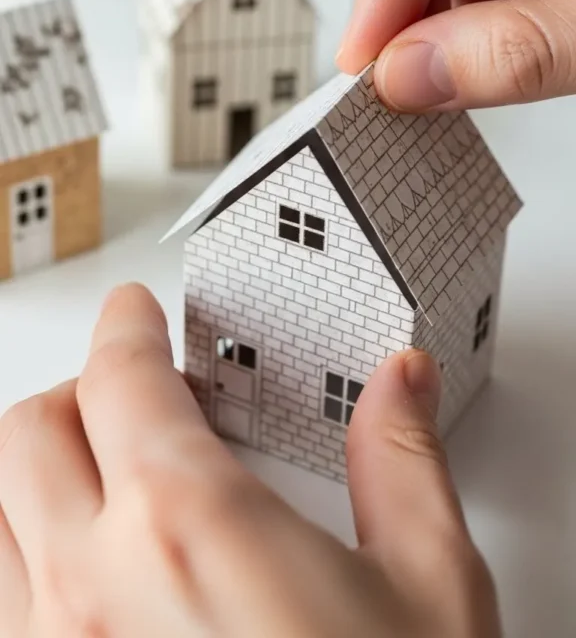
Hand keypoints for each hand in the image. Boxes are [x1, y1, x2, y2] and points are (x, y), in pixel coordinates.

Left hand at [0, 284, 498, 636]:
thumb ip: (400, 462)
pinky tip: (70, 574)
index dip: (128, 326)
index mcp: (187, 526)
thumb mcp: (426, 590)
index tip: (135, 316)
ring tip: (92, 478)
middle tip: (127, 396)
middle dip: (79, 392)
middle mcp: (90, 588)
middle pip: (28, 430)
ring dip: (31, 474)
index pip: (121, 375)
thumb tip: (399, 384)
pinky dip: (13, 560)